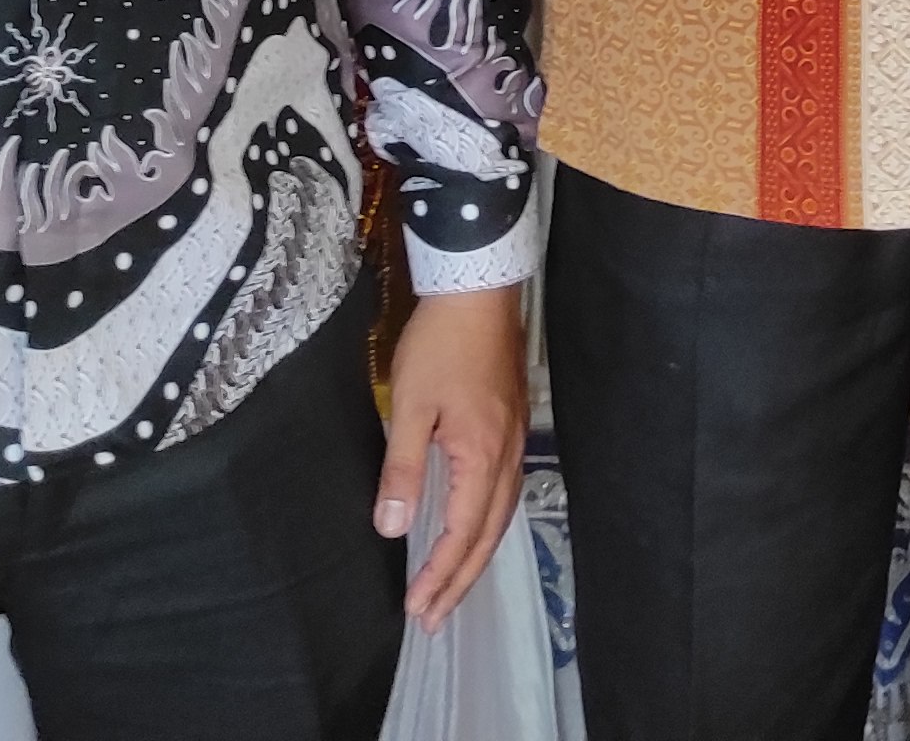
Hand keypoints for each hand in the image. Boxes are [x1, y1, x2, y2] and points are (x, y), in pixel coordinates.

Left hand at [376, 284, 528, 627]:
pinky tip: (473, 528)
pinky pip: (505, 492)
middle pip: (489, 535)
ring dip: (476, 556)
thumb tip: (393, 528)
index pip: (462, 534)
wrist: (478, 290)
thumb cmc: (440, 345)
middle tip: (435, 619)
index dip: (440, 576)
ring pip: (500, 515)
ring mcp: (516, 440)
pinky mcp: (513, 425)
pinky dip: (487, 524)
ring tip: (452, 587)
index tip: (418, 609)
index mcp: (482, 457)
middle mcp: (508, 456)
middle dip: (461, 580)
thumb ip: (403, 470)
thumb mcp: (410, 406)